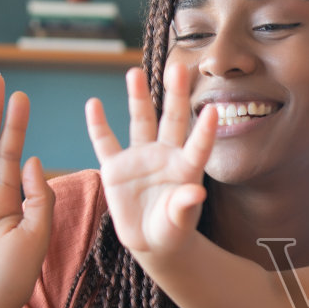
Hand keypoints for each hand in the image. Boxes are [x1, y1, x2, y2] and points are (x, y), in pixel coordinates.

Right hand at [87, 63, 217, 261]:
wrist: (151, 241)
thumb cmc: (172, 230)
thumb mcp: (179, 222)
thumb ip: (185, 206)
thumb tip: (197, 193)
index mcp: (187, 168)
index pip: (198, 145)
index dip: (206, 130)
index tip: (214, 110)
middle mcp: (165, 155)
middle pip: (172, 119)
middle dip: (175, 93)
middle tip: (178, 67)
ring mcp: (140, 158)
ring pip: (140, 121)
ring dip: (138, 97)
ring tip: (134, 72)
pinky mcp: (116, 167)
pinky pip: (105, 142)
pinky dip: (98, 124)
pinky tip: (93, 104)